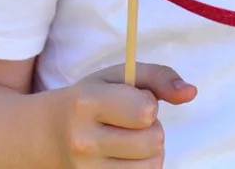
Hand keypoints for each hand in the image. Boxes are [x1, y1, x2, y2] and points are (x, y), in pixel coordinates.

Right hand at [51, 62, 196, 166]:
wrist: (43, 135)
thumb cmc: (89, 99)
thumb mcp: (116, 76)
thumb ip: (158, 77)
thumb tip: (191, 92)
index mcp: (87, 103)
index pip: (146, 110)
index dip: (149, 103)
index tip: (134, 101)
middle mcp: (83, 141)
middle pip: (154, 141)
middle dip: (151, 128)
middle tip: (129, 123)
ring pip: (152, 166)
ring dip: (149, 152)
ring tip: (128, 141)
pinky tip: (125, 159)